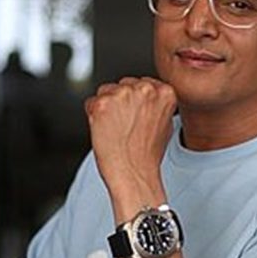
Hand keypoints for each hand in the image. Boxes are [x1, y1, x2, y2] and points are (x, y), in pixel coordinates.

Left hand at [84, 77, 176, 221]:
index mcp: (164, 91)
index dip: (135, 102)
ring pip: (106, 91)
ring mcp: (122, 95)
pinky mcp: (102, 104)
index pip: (141, 84)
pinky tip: (105, 130)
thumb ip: (157, 104)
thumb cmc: (147, 155)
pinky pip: (91, 103)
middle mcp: (144, 89)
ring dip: (107, 108)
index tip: (135, 116)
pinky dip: (93, 116)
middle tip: (124, 125)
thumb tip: (145, 97)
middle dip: (121, 102)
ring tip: (116, 130)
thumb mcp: (165, 124)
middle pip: (123, 85)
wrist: (133, 173)